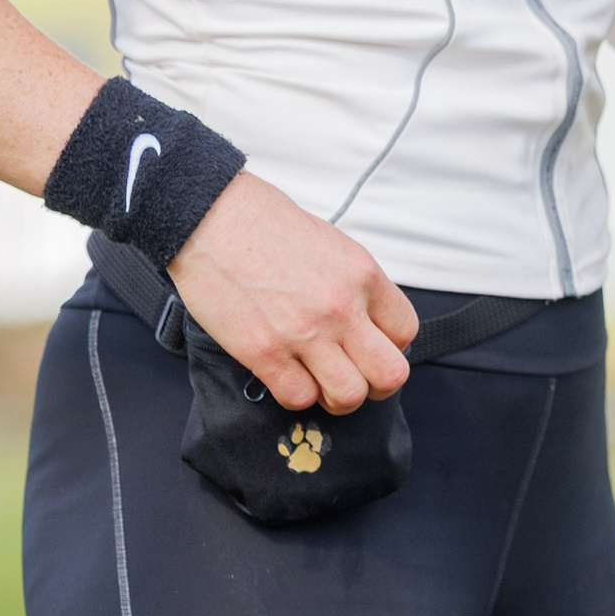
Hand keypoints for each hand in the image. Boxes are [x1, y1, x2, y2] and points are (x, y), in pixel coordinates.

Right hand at [165, 174, 417, 410]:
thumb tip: (365, 320)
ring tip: (320, 381)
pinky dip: (296, 395)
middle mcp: (341, 308)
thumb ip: (354, 286)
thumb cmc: (264, 224)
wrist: (210, 217)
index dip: (390, 346)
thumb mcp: (331, 244)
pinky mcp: (264, 353)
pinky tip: (287, 375)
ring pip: (348, 396)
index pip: (405, 332)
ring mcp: (304, 333)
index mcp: (363, 276)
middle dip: (376, 384)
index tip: (371, 346)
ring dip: (336, 397)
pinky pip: (299, 398)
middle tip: (355, 376)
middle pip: (390, 375)